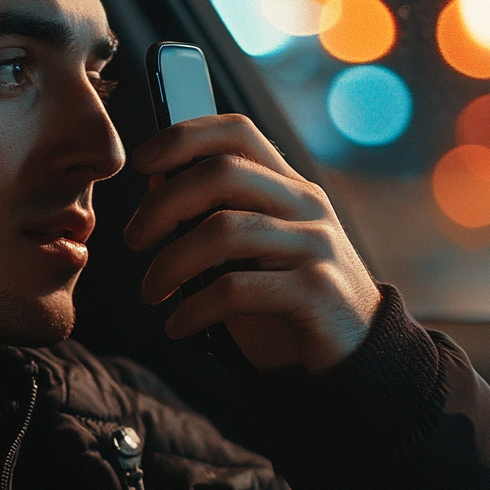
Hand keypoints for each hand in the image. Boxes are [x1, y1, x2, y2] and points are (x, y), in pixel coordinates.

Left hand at [123, 113, 380, 373]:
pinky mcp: (317, 291)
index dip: (184, 137)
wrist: (356, 356)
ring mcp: (316, 246)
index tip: (141, 163)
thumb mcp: (253, 252)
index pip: (237, 133)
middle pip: (221, 173)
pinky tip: (177, 327)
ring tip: (151, 293)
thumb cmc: (290, 301)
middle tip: (133, 240)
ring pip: (223, 230)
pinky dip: (193, 310)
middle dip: (162, 204)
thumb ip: (214, 215)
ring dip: (170, 263)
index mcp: (289, 188)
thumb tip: (157, 180)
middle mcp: (306, 207)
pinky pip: (236, 289)